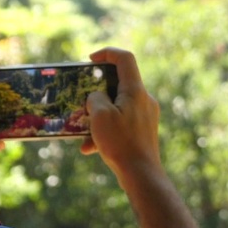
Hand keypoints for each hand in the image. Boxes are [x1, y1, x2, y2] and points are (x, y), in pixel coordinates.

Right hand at [81, 47, 162, 180]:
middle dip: (96, 91)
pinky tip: (89, 148)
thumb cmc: (120, 142)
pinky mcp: (143, 131)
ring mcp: (145, 116)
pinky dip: (105, 132)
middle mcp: (144, 100)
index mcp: (135, 90)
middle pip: (119, 84)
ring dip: (98, 116)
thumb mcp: (100, 115)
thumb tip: (96, 98)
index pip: (125, 59)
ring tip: (82, 131)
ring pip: (117, 107)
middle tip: (82, 99)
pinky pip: (120, 124)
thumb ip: (95, 98)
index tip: (90, 60)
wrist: (141, 174)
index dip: (107, 53)